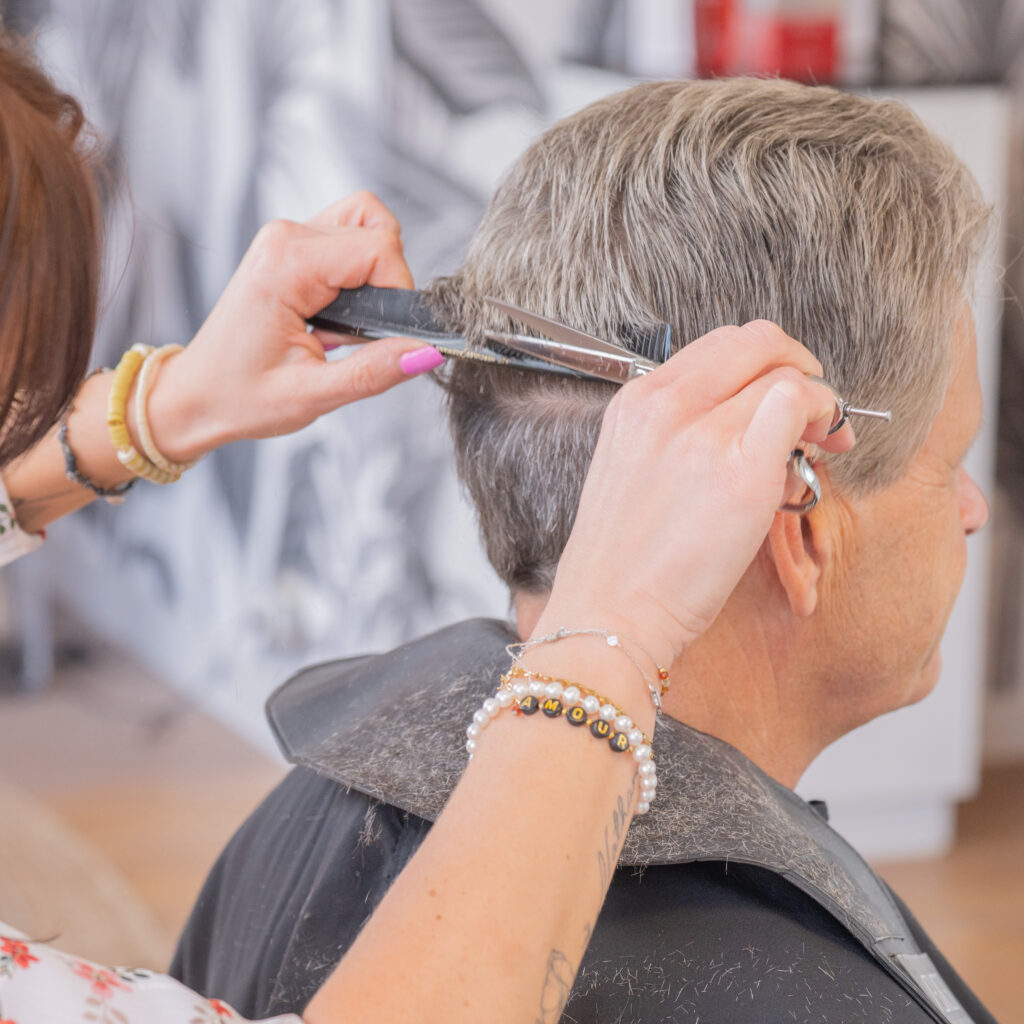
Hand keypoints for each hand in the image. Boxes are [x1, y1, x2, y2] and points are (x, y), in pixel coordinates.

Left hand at [144, 191, 439, 461]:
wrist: (194, 397)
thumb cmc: (240, 397)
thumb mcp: (312, 395)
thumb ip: (373, 371)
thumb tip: (427, 352)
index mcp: (286, 264)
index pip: (379, 249)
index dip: (399, 294)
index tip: (385, 336)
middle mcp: (285, 238)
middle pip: (377, 231)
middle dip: (387, 287)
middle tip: (359, 335)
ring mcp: (286, 238)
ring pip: (366, 223)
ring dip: (375, 273)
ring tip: (350, 321)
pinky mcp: (291, 248)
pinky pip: (348, 236)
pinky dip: (360, 270)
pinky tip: (341, 312)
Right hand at [537, 320, 855, 666]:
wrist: (610, 613)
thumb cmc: (625, 560)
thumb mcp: (633, 469)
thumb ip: (679, 430)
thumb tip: (746, 417)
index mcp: (636, 403)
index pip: (719, 345)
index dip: (764, 361)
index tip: (778, 393)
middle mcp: (666, 406)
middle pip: (757, 342)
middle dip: (799, 365)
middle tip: (815, 409)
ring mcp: (704, 435)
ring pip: (786, 375)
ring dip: (819, 402)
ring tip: (821, 442)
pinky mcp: (742, 472)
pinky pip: (798, 406)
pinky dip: (822, 418)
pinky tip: (819, 453)